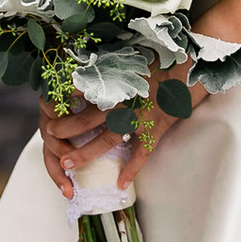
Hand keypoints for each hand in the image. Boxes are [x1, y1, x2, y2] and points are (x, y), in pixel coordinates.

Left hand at [39, 63, 207, 194]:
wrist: (191, 68)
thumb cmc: (160, 60)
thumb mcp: (130, 56)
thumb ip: (109, 65)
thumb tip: (83, 68)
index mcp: (119, 80)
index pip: (86, 89)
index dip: (65, 97)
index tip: (48, 103)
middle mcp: (127, 99)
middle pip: (91, 117)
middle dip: (68, 127)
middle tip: (50, 134)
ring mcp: (141, 117)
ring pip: (109, 138)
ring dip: (86, 152)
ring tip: (67, 163)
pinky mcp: (156, 129)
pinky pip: (142, 154)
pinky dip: (131, 170)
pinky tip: (120, 185)